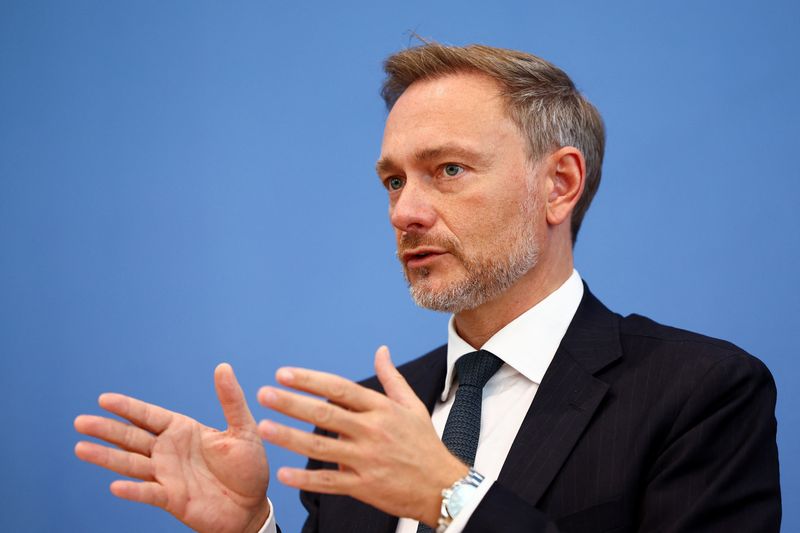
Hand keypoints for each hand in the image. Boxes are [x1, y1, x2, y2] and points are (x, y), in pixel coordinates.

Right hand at [74, 364, 270, 532]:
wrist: (252, 506)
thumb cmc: (249, 466)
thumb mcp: (243, 429)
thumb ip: (231, 400)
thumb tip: (223, 367)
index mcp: (183, 430)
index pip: (148, 416)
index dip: (127, 408)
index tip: (103, 399)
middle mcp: (168, 451)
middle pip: (131, 437)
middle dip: (106, 429)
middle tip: (79, 421)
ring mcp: (166, 475)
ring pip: (131, 464)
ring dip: (106, 457)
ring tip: (80, 448)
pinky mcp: (172, 499)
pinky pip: (149, 493)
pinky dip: (133, 490)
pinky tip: (115, 486)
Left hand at [257, 346, 467, 526]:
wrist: (443, 486)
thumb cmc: (424, 443)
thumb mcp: (412, 406)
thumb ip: (391, 378)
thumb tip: (381, 350)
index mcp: (381, 409)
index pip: (340, 388)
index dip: (310, 380)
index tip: (283, 373)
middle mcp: (372, 431)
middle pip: (325, 414)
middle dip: (291, 403)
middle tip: (264, 394)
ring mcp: (367, 460)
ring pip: (321, 447)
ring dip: (289, 437)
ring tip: (263, 428)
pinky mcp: (364, 487)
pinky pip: (330, 482)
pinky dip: (305, 480)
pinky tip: (283, 473)